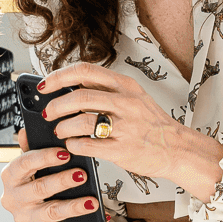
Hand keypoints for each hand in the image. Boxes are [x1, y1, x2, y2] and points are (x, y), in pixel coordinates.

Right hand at [0, 130, 99, 221]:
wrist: (32, 215)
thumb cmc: (33, 183)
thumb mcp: (30, 165)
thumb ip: (31, 149)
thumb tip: (26, 131)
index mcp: (10, 177)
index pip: (23, 164)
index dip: (44, 157)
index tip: (65, 153)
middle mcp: (13, 200)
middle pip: (39, 189)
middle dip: (62, 181)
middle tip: (82, 174)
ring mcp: (25, 220)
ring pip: (51, 212)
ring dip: (74, 206)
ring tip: (93, 200)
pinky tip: (94, 219)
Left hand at [37, 64, 222, 199]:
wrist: (178, 148)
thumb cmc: (152, 124)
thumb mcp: (134, 97)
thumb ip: (106, 90)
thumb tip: (70, 87)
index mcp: (126, 85)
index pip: (85, 71)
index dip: (59, 77)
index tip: (45, 85)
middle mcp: (126, 103)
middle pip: (79, 96)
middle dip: (56, 105)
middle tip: (48, 113)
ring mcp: (125, 127)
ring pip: (81, 121)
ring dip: (63, 127)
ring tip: (60, 131)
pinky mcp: (122, 150)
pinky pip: (87, 145)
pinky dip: (73, 145)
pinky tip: (72, 145)